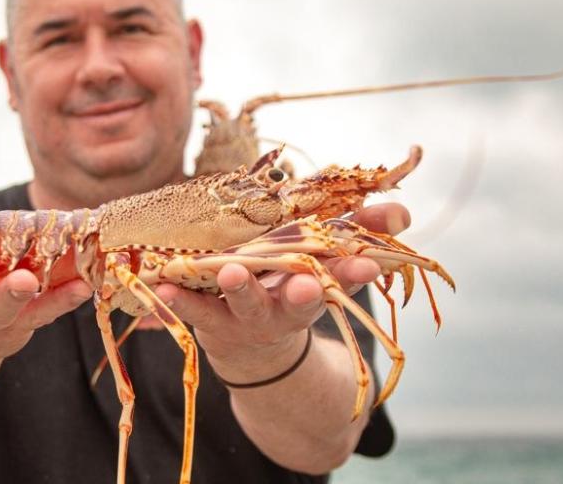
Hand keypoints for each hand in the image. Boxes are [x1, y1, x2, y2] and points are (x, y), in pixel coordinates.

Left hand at [154, 202, 409, 380]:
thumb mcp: (332, 266)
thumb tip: (401, 212)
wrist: (255, 349)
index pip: (343, 278)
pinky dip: (177, 299)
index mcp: (318, 291)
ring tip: (230, 272)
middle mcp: (284, 307)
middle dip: (303, 293)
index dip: (356, 270)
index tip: (368, 264)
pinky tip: (161, 285)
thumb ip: (363, 236)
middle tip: (306, 283)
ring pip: (246, 304)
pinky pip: (193, 309)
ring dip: (240, 288)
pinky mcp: (211, 318)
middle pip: (296, 301)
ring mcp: (247, 315)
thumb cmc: (295, 288)